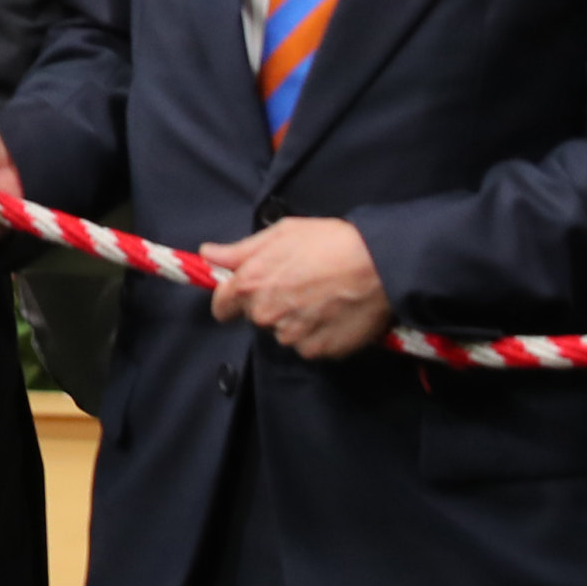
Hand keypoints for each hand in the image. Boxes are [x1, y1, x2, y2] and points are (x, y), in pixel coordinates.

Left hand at [203, 217, 389, 359]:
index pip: (221, 307)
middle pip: (256, 318)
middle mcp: (265, 314)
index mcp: (250, 284)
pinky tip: (334, 315)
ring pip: (284, 334)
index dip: (231, 300)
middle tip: (299, 285)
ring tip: (322, 298)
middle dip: (271, 305)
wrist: (379, 265)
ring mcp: (291, 336)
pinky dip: (318, 335)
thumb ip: (239, 250)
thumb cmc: (329, 242)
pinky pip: (309, 346)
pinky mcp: (318, 351)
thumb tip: (207, 254)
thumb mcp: (280, 233)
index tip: (244, 295)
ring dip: (296, 322)